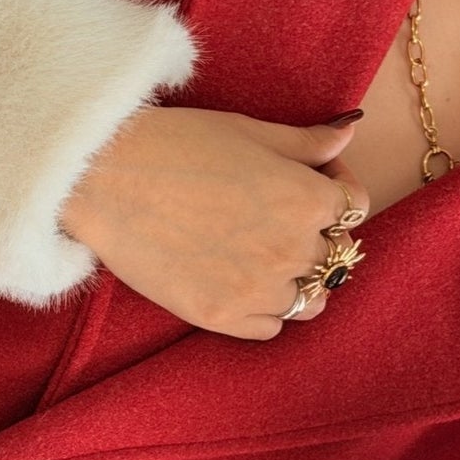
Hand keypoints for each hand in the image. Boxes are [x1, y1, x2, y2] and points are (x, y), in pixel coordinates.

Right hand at [58, 106, 369, 340]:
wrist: (104, 180)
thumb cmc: (174, 144)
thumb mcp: (249, 131)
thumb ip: (305, 143)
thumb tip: (345, 136)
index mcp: (307, 199)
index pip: (355, 207)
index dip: (338, 190)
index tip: (312, 180)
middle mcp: (292, 249)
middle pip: (333, 255)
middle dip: (315, 234)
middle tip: (274, 216)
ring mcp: (258, 289)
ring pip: (309, 300)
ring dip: (297, 280)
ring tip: (263, 257)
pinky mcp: (221, 318)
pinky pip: (269, 327)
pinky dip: (264, 308)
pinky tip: (240, 281)